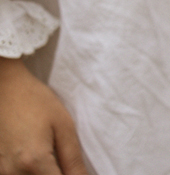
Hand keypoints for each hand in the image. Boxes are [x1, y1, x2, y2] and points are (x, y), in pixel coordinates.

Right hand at [0, 58, 85, 174]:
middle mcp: (12, 173)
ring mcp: (1, 171)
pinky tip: (38, 156)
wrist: (4, 89)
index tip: (77, 171)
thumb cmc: (36, 101)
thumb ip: (73, 159)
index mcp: (33, 162)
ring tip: (52, 153)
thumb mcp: (64, 126)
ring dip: (46, 173)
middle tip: (64, 158)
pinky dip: (30, 171)